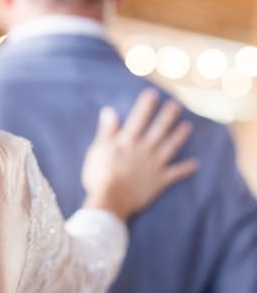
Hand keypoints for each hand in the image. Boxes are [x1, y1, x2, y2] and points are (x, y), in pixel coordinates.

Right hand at [81, 89, 197, 221]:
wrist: (110, 199)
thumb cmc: (99, 174)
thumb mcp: (98, 150)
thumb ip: (106, 131)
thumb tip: (109, 111)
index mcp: (128, 141)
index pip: (138, 118)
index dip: (146, 105)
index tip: (153, 94)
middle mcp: (144, 149)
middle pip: (158, 129)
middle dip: (168, 116)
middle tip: (176, 106)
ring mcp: (154, 164)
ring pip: (170, 147)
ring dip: (179, 136)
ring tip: (188, 127)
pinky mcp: (159, 180)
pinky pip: (175, 173)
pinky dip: (185, 168)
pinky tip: (195, 164)